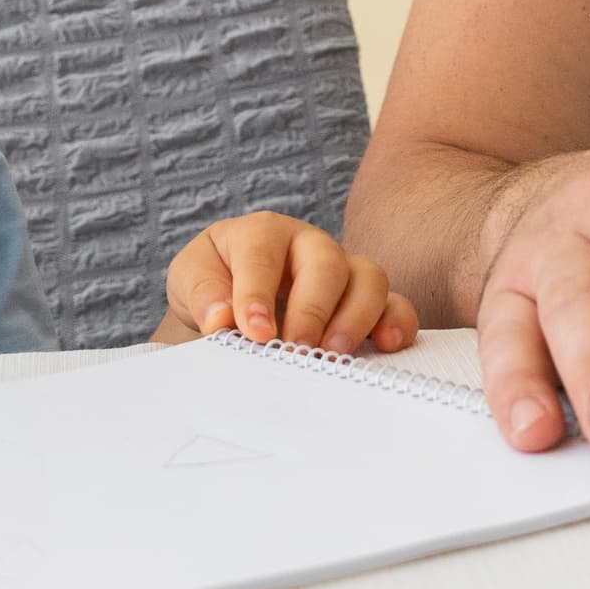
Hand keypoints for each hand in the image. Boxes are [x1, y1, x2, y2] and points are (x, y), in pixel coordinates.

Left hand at [152, 215, 418, 356]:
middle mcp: (308, 245)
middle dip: (313, 308)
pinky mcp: (366, 300)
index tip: (252, 333)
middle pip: (325, 262)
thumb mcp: (191, 279)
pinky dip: (397, 322)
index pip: (262, 253)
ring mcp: (343, 270)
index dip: (257, 293)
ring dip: (355, 317)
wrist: (230, 301)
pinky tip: (387, 346)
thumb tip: (220, 320)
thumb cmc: (215, 283)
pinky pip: (396, 303)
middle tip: (296, 348)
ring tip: (332, 355)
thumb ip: (202, 293)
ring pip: (369, 278)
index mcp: (261, 233)